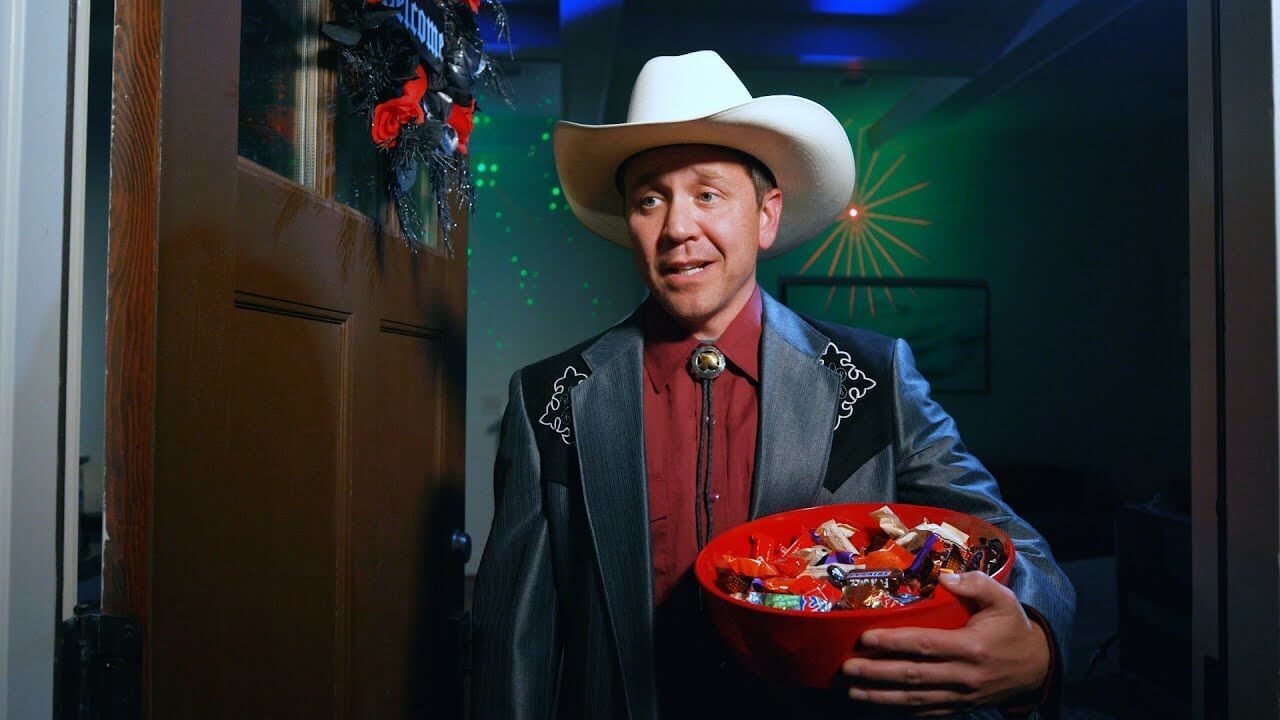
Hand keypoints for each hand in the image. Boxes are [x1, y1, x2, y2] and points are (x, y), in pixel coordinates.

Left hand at [841, 571, 1049, 715]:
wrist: (1037, 667)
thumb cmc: (1014, 628)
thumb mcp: (1004, 599)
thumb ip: (977, 584)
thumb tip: (945, 577)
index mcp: (972, 647)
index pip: (926, 645)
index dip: (894, 642)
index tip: (866, 638)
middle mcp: (964, 675)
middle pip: (914, 676)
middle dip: (877, 673)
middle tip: (848, 667)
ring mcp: (962, 696)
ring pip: (916, 699)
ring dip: (882, 697)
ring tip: (853, 691)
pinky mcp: (961, 707)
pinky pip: (927, 712)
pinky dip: (902, 711)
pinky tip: (879, 706)